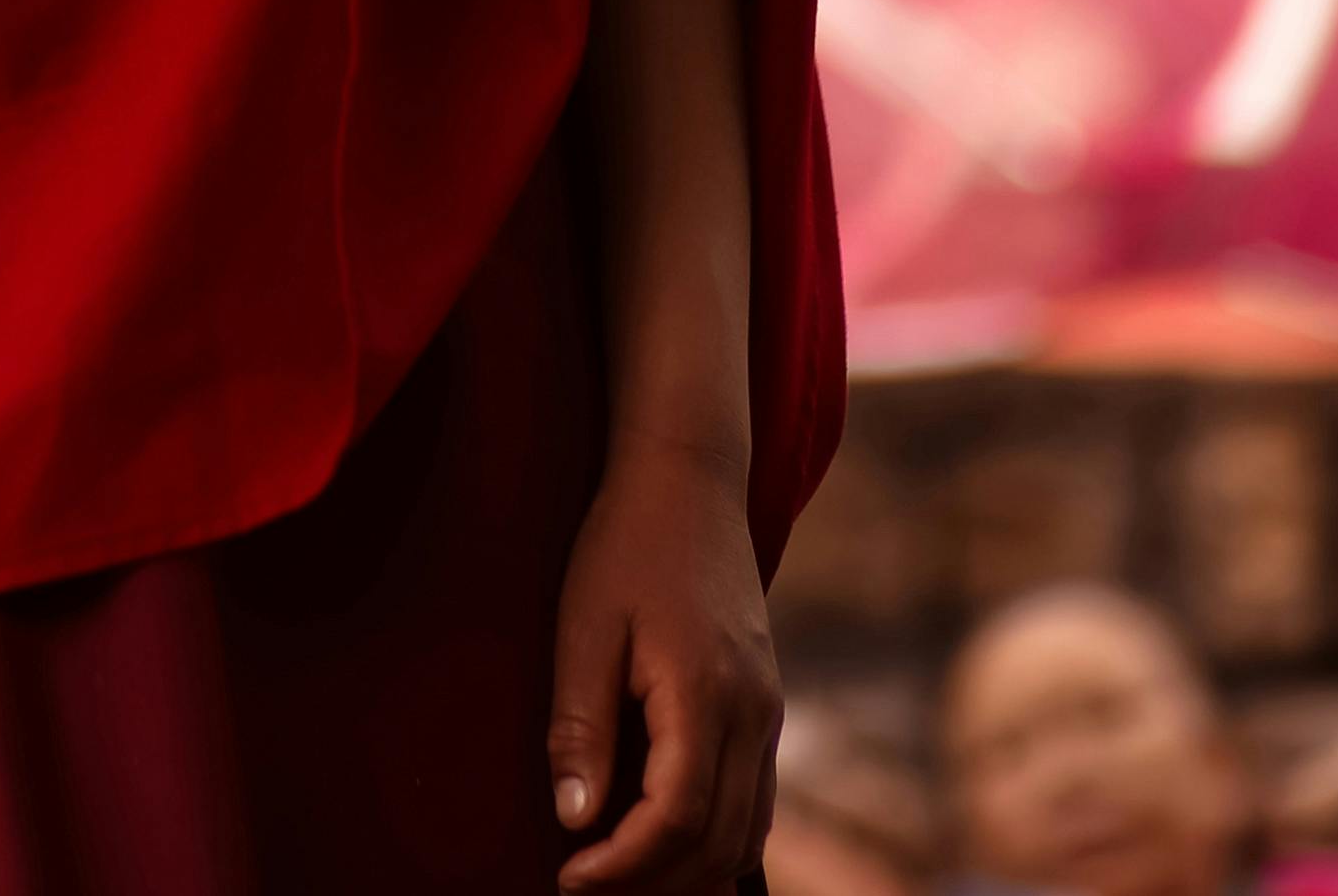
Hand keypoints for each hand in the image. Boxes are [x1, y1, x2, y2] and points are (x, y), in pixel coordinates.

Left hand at [549, 441, 778, 889]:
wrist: (689, 482)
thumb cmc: (625, 546)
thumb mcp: (583, 629)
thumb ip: (580, 727)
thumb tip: (575, 821)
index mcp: (707, 694)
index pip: (677, 818)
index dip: (624, 865)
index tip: (569, 876)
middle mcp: (754, 714)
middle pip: (718, 841)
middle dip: (653, 882)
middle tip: (583, 886)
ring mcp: (768, 713)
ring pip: (745, 831)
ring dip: (687, 871)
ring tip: (618, 877)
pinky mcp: (764, 708)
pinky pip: (753, 801)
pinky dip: (715, 840)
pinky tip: (664, 846)